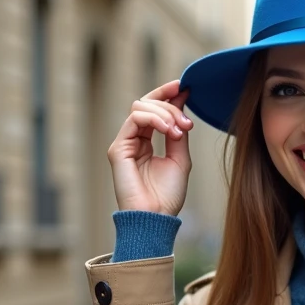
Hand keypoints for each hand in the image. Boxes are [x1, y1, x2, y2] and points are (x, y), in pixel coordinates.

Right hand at [107, 80, 193, 215]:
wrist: (157, 217)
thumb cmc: (168, 195)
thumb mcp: (180, 158)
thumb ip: (178, 131)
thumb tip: (181, 103)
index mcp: (146, 142)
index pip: (153, 109)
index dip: (167, 95)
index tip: (185, 87)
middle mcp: (133, 140)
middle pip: (146, 104)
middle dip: (169, 104)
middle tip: (187, 120)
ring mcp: (124, 143)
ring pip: (140, 108)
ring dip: (165, 113)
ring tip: (179, 130)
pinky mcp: (118, 149)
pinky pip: (135, 120)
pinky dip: (155, 119)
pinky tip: (169, 130)